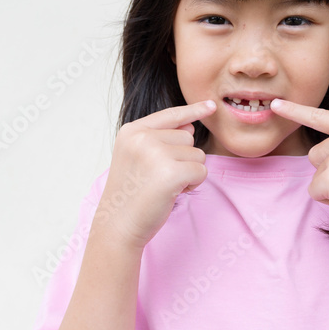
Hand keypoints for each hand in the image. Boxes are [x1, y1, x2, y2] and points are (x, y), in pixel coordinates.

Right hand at [94, 99, 215, 250]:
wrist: (117, 224)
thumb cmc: (129, 194)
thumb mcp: (135, 156)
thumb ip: (159, 138)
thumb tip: (191, 126)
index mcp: (132, 131)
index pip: (169, 115)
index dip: (193, 110)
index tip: (211, 105)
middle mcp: (142, 137)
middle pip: (188, 137)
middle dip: (182, 159)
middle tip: (158, 178)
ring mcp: (155, 153)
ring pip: (197, 155)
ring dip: (188, 173)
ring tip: (163, 186)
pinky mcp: (170, 172)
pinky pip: (201, 171)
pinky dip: (192, 184)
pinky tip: (172, 193)